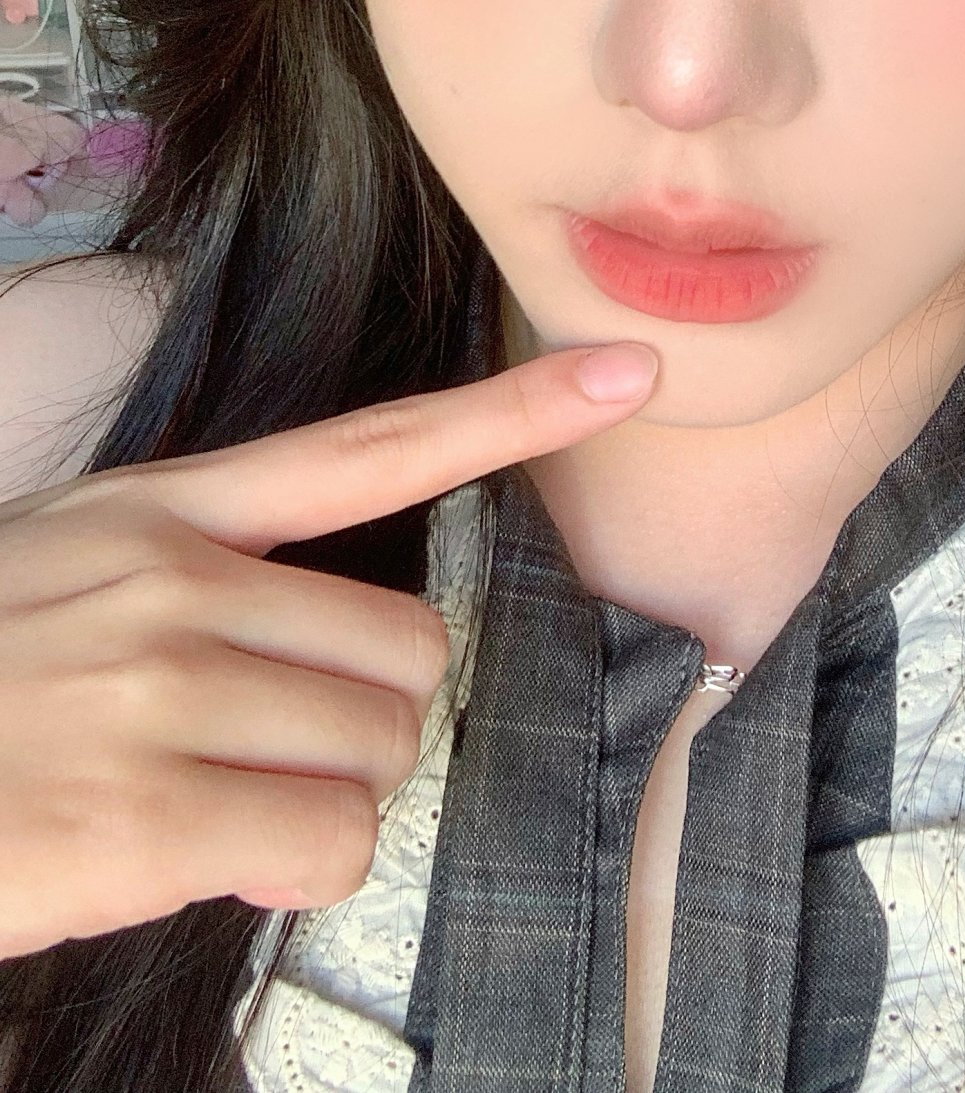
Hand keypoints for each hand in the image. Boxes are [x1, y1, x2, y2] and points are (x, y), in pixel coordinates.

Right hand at [0, 337, 657, 957]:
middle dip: (370, 724)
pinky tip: (209, 863)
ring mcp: (160, 688)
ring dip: (327, 801)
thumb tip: (316, 679)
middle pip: (413, 653)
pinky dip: (297, 872)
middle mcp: (174, 580)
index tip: (627, 370)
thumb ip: (194, 590)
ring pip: (382, 749)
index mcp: (159, 514)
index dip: (514, 414)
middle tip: (276, 759)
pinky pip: (331, 842)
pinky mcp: (145, 812)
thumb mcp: (58, 585)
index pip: (372, 449)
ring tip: (219, 806)